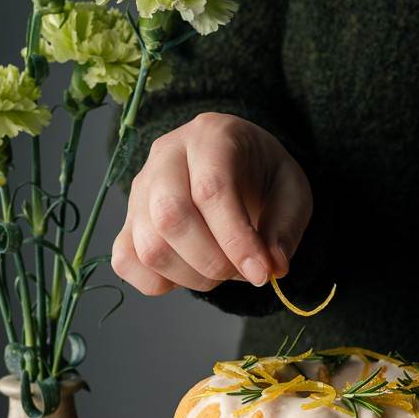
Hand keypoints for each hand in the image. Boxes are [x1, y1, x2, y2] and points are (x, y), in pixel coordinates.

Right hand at [111, 112, 311, 295]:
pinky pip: (127, 262)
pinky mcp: (127, 221)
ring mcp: (140, 189)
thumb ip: (285, 228)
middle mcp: (165, 156)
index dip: (236, 240)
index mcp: (211, 136)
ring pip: (149, 246)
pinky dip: (159, 282)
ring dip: (191, 276)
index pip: (211, 190)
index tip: (261, 273)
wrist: (236, 166)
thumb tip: (273, 267)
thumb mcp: (292, 191)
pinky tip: (190, 272)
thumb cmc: (263, 177)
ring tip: (221, 269)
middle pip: (169, 217)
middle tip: (241, 271)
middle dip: (212, 261)